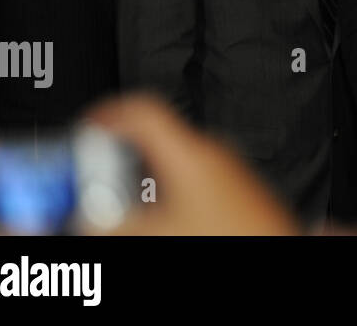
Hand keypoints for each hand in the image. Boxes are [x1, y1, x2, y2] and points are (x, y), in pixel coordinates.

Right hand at [84, 93, 300, 234]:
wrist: (275, 248)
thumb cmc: (228, 237)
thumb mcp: (149, 231)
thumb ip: (105, 219)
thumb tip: (80, 215)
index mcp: (191, 151)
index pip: (141, 109)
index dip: (105, 115)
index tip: (83, 129)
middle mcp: (215, 154)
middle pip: (153, 145)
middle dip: (118, 167)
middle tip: (94, 190)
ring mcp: (233, 172)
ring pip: (174, 168)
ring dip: (144, 187)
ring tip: (127, 215)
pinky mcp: (243, 192)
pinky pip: (197, 185)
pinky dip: (171, 197)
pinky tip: (166, 226)